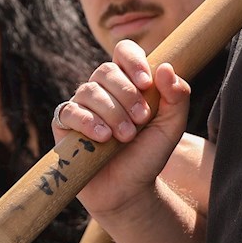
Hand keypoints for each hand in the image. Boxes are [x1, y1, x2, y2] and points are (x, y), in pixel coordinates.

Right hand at [52, 43, 191, 217]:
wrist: (129, 190)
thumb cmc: (149, 155)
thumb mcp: (171, 126)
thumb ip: (177, 96)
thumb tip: (165, 67)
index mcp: (128, 82)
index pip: (125, 52)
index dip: (133, 61)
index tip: (146, 84)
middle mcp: (102, 89)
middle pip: (106, 70)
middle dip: (126, 95)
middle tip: (141, 120)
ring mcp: (81, 105)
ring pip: (89, 90)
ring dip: (111, 112)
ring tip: (125, 136)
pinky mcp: (64, 125)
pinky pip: (69, 112)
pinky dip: (88, 122)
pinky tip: (103, 137)